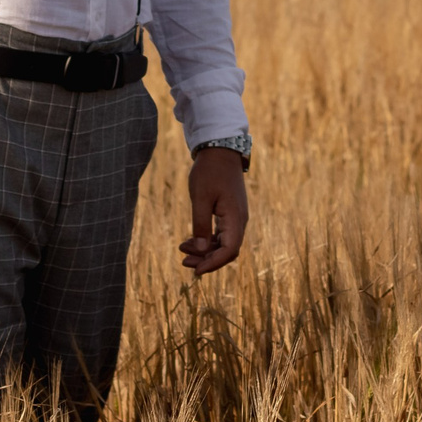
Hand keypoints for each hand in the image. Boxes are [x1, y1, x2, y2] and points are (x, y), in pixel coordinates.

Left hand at [181, 147, 248, 275]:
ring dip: (205, 251)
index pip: (229, 250)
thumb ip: (201, 224)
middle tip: (185, 263)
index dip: (213, 263)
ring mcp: (236, 217)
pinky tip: (189, 241)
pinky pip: (221, 234)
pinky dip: (207, 241)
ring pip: (223, 244)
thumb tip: (201, 250)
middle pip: (227, 251)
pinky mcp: (230, 214)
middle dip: (207, 260)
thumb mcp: (201, 197)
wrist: (220, 151)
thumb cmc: (209, 172)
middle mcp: (239, 221)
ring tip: (182, 251)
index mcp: (235, 218)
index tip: (196, 271)